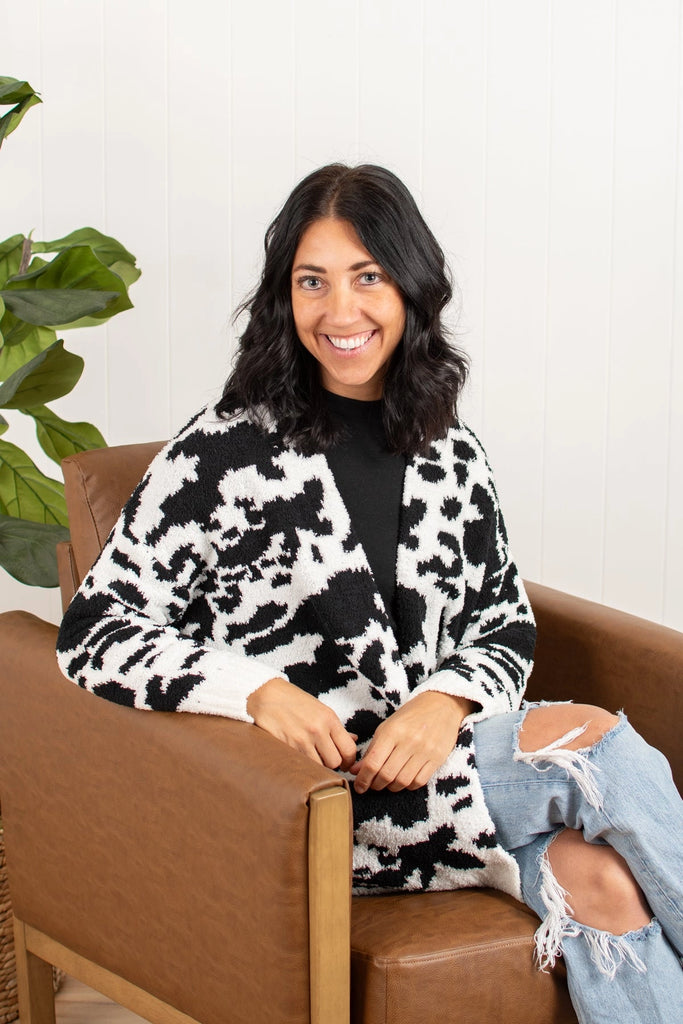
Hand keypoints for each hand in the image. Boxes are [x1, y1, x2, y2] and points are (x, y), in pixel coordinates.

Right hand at [247, 677, 357, 770]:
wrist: (267, 694)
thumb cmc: (294, 701)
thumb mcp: (320, 709)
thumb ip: (336, 727)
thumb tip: (354, 739)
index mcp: (329, 719)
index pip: (349, 749)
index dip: (349, 761)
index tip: (344, 763)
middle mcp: (317, 730)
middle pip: (335, 762)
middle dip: (332, 764)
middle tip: (325, 760)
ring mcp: (301, 739)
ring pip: (318, 767)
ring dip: (316, 766)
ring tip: (311, 757)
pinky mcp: (286, 746)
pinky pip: (301, 764)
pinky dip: (302, 764)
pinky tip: (298, 756)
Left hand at [350, 691, 474, 793]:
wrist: (441, 705)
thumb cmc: (410, 716)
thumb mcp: (387, 727)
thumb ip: (372, 750)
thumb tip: (356, 771)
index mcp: (392, 731)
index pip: (373, 763)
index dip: (363, 779)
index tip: (359, 786)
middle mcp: (409, 741)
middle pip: (386, 775)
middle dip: (376, 785)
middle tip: (372, 785)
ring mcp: (425, 751)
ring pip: (402, 781)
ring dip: (391, 787)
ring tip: (388, 782)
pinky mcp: (437, 758)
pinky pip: (419, 781)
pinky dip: (408, 786)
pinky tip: (404, 780)